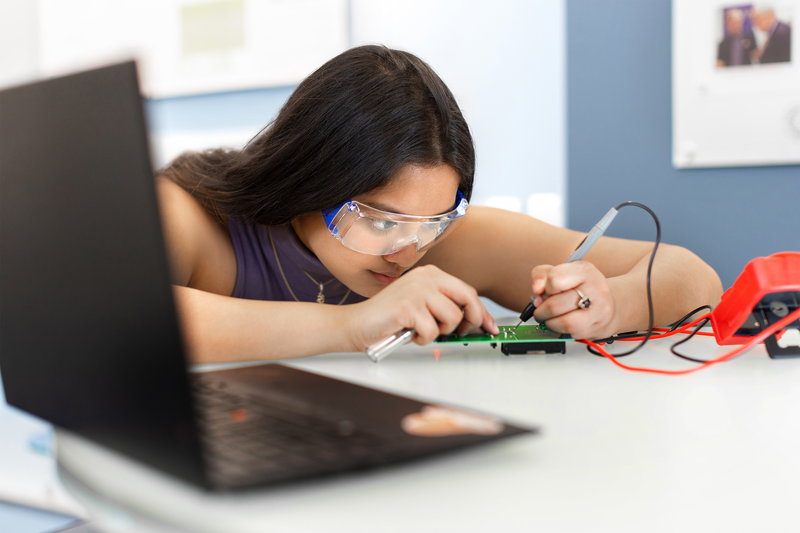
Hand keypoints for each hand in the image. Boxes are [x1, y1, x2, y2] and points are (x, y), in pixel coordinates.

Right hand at [345, 265, 498, 349]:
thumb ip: (444, 307)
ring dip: (439, 332)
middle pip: (467, 299)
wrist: (356, 324)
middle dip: (471, 321)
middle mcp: (425, 277)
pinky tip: (409, 334)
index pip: (467, 291)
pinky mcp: (408, 306)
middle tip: (461, 334)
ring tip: (421, 330)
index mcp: (430, 274)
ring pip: (452, 318)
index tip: (490, 327)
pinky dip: (423, 339)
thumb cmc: (388, 318)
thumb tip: (474, 322)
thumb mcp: (422, 306)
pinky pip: (432, 331)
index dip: (482, 312)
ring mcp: (417, 290)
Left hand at [530, 262, 616, 339]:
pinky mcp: (597, 328)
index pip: (555, 279)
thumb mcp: (563, 272)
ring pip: (565, 323)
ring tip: (549, 319)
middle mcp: (596, 290)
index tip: (544, 291)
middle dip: (541, 311)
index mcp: (585, 271)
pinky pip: (572, 334)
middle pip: (555, 305)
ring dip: (550, 324)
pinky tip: (563, 324)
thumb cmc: (581, 287)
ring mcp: (599, 311)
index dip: (544, 288)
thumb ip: (542, 274)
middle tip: (540, 310)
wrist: (608, 304)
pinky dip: (561, 331)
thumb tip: (537, 290)